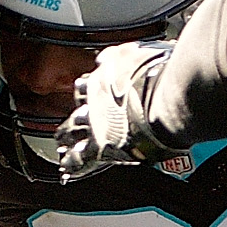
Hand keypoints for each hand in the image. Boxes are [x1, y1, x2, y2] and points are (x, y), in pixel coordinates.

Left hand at [52, 39, 176, 177]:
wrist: (164, 98)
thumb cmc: (159, 75)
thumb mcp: (137, 54)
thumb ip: (121, 56)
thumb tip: (106, 57)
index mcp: (104, 78)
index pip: (86, 87)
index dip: (85, 92)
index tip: (84, 95)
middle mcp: (95, 102)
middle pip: (76, 112)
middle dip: (71, 121)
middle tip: (66, 129)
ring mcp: (96, 125)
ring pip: (71, 135)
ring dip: (66, 142)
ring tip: (62, 149)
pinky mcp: (103, 147)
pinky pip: (81, 160)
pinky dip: (73, 167)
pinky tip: (69, 172)